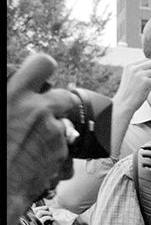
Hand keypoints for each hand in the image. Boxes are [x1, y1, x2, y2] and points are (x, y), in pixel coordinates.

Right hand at [7, 52, 70, 224]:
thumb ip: (11, 97)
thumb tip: (14, 82)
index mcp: (15, 95)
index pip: (43, 63)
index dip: (44, 69)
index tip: (40, 78)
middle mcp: (39, 110)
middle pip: (65, 97)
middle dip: (58, 105)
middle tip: (41, 114)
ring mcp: (54, 134)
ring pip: (64, 126)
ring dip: (51, 133)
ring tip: (28, 146)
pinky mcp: (62, 155)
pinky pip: (63, 150)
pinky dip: (52, 154)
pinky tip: (32, 161)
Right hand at [113, 57, 150, 118]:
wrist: (124, 103)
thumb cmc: (128, 92)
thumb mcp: (130, 76)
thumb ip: (137, 70)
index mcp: (129, 65)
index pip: (146, 60)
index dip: (150, 68)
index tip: (148, 76)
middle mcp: (134, 68)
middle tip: (150, 81)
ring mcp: (139, 74)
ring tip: (148, 87)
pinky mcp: (145, 82)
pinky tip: (150, 90)